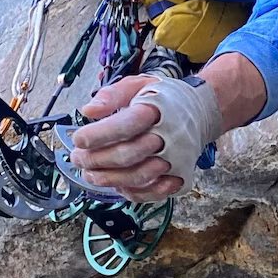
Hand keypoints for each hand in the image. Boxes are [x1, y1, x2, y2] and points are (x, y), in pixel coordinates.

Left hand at [69, 76, 181, 201]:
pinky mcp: (180, 175)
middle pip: (128, 155)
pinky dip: (131, 192)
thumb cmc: (163, 99)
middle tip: (77, 159)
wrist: (201, 111)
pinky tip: (116, 185)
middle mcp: (170, 135)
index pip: (126, 124)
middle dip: (96, 160)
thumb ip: (112, 94)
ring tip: (89, 174)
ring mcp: (177, 158)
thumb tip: (89, 110)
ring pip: (138, 177)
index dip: (99, 134)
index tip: (78, 139)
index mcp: (158, 108)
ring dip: (108, 180)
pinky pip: (153, 192)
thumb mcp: (138, 84)